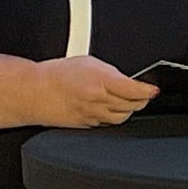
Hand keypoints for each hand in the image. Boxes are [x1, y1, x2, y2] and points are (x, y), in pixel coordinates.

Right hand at [34, 56, 157, 127]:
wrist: (33, 92)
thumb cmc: (56, 74)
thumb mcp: (88, 62)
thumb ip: (110, 73)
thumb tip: (126, 81)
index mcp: (101, 81)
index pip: (135, 90)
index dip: (148, 91)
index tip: (154, 89)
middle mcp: (99, 100)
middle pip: (132, 106)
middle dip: (142, 100)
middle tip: (145, 94)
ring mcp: (93, 115)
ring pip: (123, 118)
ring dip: (130, 110)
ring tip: (131, 102)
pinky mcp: (87, 125)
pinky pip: (108, 124)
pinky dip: (114, 116)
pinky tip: (113, 110)